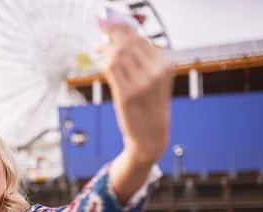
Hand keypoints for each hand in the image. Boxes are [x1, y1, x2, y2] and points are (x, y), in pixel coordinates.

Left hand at [96, 19, 174, 165]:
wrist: (150, 137)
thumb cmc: (149, 108)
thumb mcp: (154, 82)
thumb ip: (143, 62)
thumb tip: (122, 39)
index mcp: (165, 66)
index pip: (141, 40)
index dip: (123, 28)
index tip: (111, 24)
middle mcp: (156, 73)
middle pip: (129, 43)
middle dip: (112, 33)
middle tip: (100, 31)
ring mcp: (141, 84)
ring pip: (118, 54)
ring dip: (104, 47)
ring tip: (97, 47)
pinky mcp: (126, 95)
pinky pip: (110, 69)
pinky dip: (102, 62)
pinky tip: (99, 63)